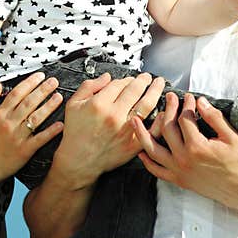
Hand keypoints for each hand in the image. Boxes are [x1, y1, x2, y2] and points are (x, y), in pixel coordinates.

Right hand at [0, 72, 64, 181]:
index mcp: (0, 114)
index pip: (16, 93)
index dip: (29, 83)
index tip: (40, 76)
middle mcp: (9, 123)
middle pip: (28, 103)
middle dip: (43, 90)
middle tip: (54, 81)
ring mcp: (18, 137)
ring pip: (35, 118)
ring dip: (48, 106)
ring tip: (59, 97)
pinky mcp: (25, 150)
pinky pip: (39, 139)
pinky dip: (50, 132)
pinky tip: (60, 124)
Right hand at [51, 72, 165, 188]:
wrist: (79, 160)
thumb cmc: (75, 132)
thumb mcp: (73, 104)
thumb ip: (89, 86)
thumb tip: (107, 76)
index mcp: (99, 104)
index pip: (119, 83)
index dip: (126, 78)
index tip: (129, 79)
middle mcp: (114, 115)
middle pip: (135, 90)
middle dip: (144, 80)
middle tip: (148, 77)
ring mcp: (125, 130)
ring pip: (146, 105)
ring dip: (155, 91)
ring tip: (159, 84)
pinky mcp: (133, 144)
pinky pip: (151, 130)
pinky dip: (160, 119)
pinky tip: (164, 110)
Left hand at [131, 94, 237, 210]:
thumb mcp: (231, 136)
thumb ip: (214, 118)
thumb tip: (200, 101)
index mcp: (197, 146)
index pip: (185, 119)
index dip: (186, 105)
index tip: (188, 96)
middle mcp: (183, 158)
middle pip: (168, 128)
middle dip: (168, 110)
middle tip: (170, 98)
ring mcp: (178, 170)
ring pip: (154, 149)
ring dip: (142, 134)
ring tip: (133, 120)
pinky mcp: (178, 180)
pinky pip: (156, 170)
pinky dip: (147, 161)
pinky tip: (141, 151)